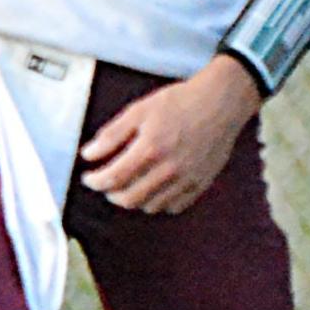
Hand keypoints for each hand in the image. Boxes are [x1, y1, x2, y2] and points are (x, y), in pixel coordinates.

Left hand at [79, 57, 262, 214]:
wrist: (220, 103)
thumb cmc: (180, 102)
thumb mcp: (140, 110)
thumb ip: (112, 134)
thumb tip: (88, 154)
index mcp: (150, 148)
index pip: (113, 178)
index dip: (95, 182)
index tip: (89, 178)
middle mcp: (169, 169)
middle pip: (129, 198)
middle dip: (111, 194)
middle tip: (107, 183)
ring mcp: (186, 180)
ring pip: (150, 206)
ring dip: (133, 199)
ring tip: (129, 184)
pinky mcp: (200, 185)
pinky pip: (173, 207)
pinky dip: (158, 202)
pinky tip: (154, 187)